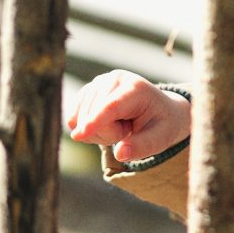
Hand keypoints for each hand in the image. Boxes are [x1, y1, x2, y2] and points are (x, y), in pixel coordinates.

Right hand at [66, 72, 190, 164]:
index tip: (78, 136)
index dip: (94, 121)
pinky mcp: (86, 92)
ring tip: (120, 125)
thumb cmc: (160, 125)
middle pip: (94, 116)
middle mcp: (114, 79)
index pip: (111, 106)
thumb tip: (120, 154)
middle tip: (129, 129)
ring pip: (80, 119)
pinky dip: (88, 129)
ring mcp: (98, 83)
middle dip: (108, 134)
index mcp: (136, 88)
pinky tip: (106, 124)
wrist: (158, 110)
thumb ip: (141, 146)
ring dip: (98, 133)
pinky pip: (74, 119)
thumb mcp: (160, 139)